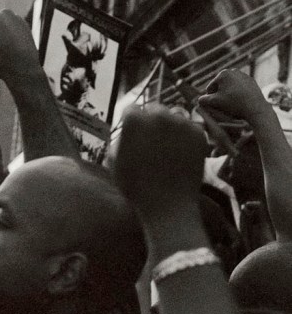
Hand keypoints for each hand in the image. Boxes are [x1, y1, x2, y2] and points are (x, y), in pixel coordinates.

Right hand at [113, 105, 206, 222]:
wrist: (168, 205)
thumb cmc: (136, 187)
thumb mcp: (115, 162)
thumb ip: (119, 140)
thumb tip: (125, 133)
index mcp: (134, 119)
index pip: (131, 109)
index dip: (131, 122)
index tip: (133, 134)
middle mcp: (158, 114)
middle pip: (154, 109)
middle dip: (152, 121)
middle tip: (153, 141)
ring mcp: (181, 123)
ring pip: (175, 116)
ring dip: (171, 126)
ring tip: (169, 147)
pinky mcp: (199, 133)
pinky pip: (191, 127)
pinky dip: (187, 136)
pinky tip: (181, 153)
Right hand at [199, 69, 266, 122]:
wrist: (256, 108)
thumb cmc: (234, 104)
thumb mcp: (215, 103)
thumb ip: (204, 100)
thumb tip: (199, 100)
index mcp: (223, 74)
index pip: (211, 88)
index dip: (211, 99)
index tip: (216, 106)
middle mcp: (233, 71)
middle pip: (221, 86)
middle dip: (220, 95)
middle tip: (224, 106)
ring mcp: (244, 76)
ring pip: (231, 87)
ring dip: (229, 94)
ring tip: (232, 104)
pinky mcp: (252, 82)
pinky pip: (240, 89)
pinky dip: (238, 94)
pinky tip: (241, 102)